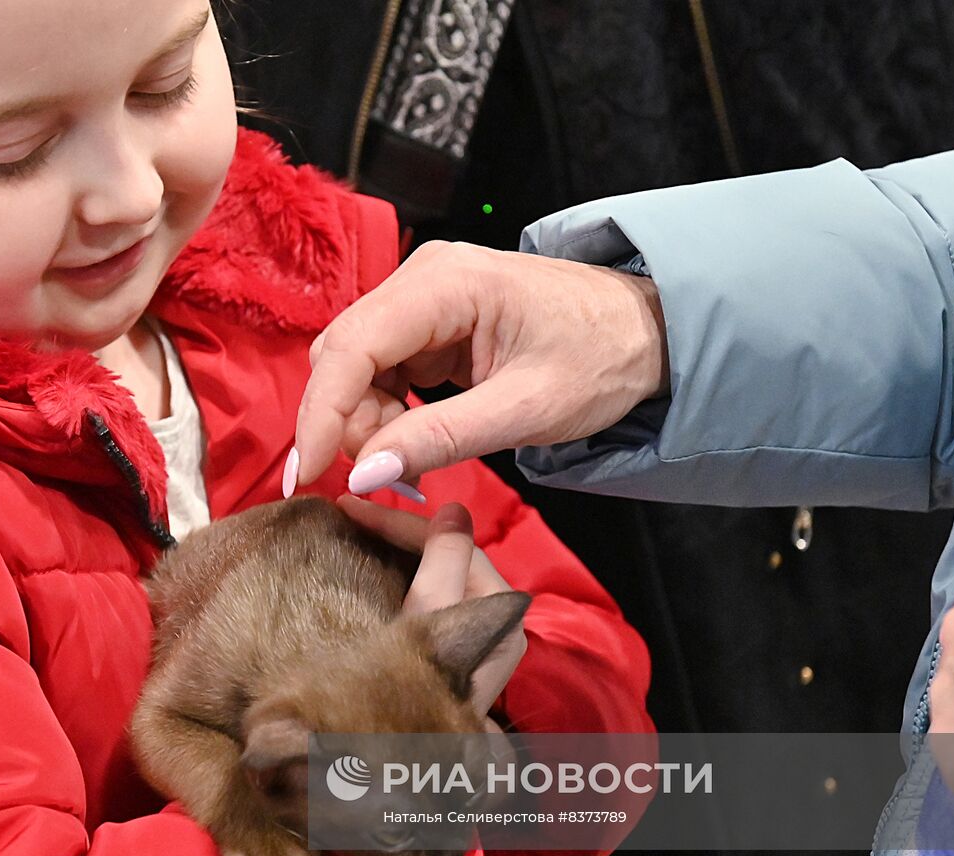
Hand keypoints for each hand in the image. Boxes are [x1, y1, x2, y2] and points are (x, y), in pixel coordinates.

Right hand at [287, 242, 667, 493]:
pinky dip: (386, 415)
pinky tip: (416, 442)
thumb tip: (366, 474)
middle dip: (349, 424)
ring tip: (414, 464)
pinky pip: (380, 373)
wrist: (647, 331)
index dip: (320, 413)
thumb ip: (441, 439)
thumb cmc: (602, 358)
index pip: (352, 346)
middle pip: (343, 357)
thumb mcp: (526, 409)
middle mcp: (422, 279)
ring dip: (368, 424)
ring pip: (355, 369)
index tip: (305, 474)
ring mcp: (422, 300)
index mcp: (445, 283)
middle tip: (388, 478)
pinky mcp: (428, 325)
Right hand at [337, 496, 525, 718]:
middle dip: (402, 534)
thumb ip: (444, 562)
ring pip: (444, 575)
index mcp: (501, 612)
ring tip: (360, 534)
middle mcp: (501, 624)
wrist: (397, 764)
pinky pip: (436, 596)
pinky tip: (376, 568)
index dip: (402, 522)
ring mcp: (480, 640)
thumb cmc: (411, 691)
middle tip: (353, 516)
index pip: (455, 544)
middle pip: (452, 557)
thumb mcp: (426, 619)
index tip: (349, 508)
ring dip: (402, 553)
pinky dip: (406, 577)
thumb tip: (455, 509)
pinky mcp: (457, 653)